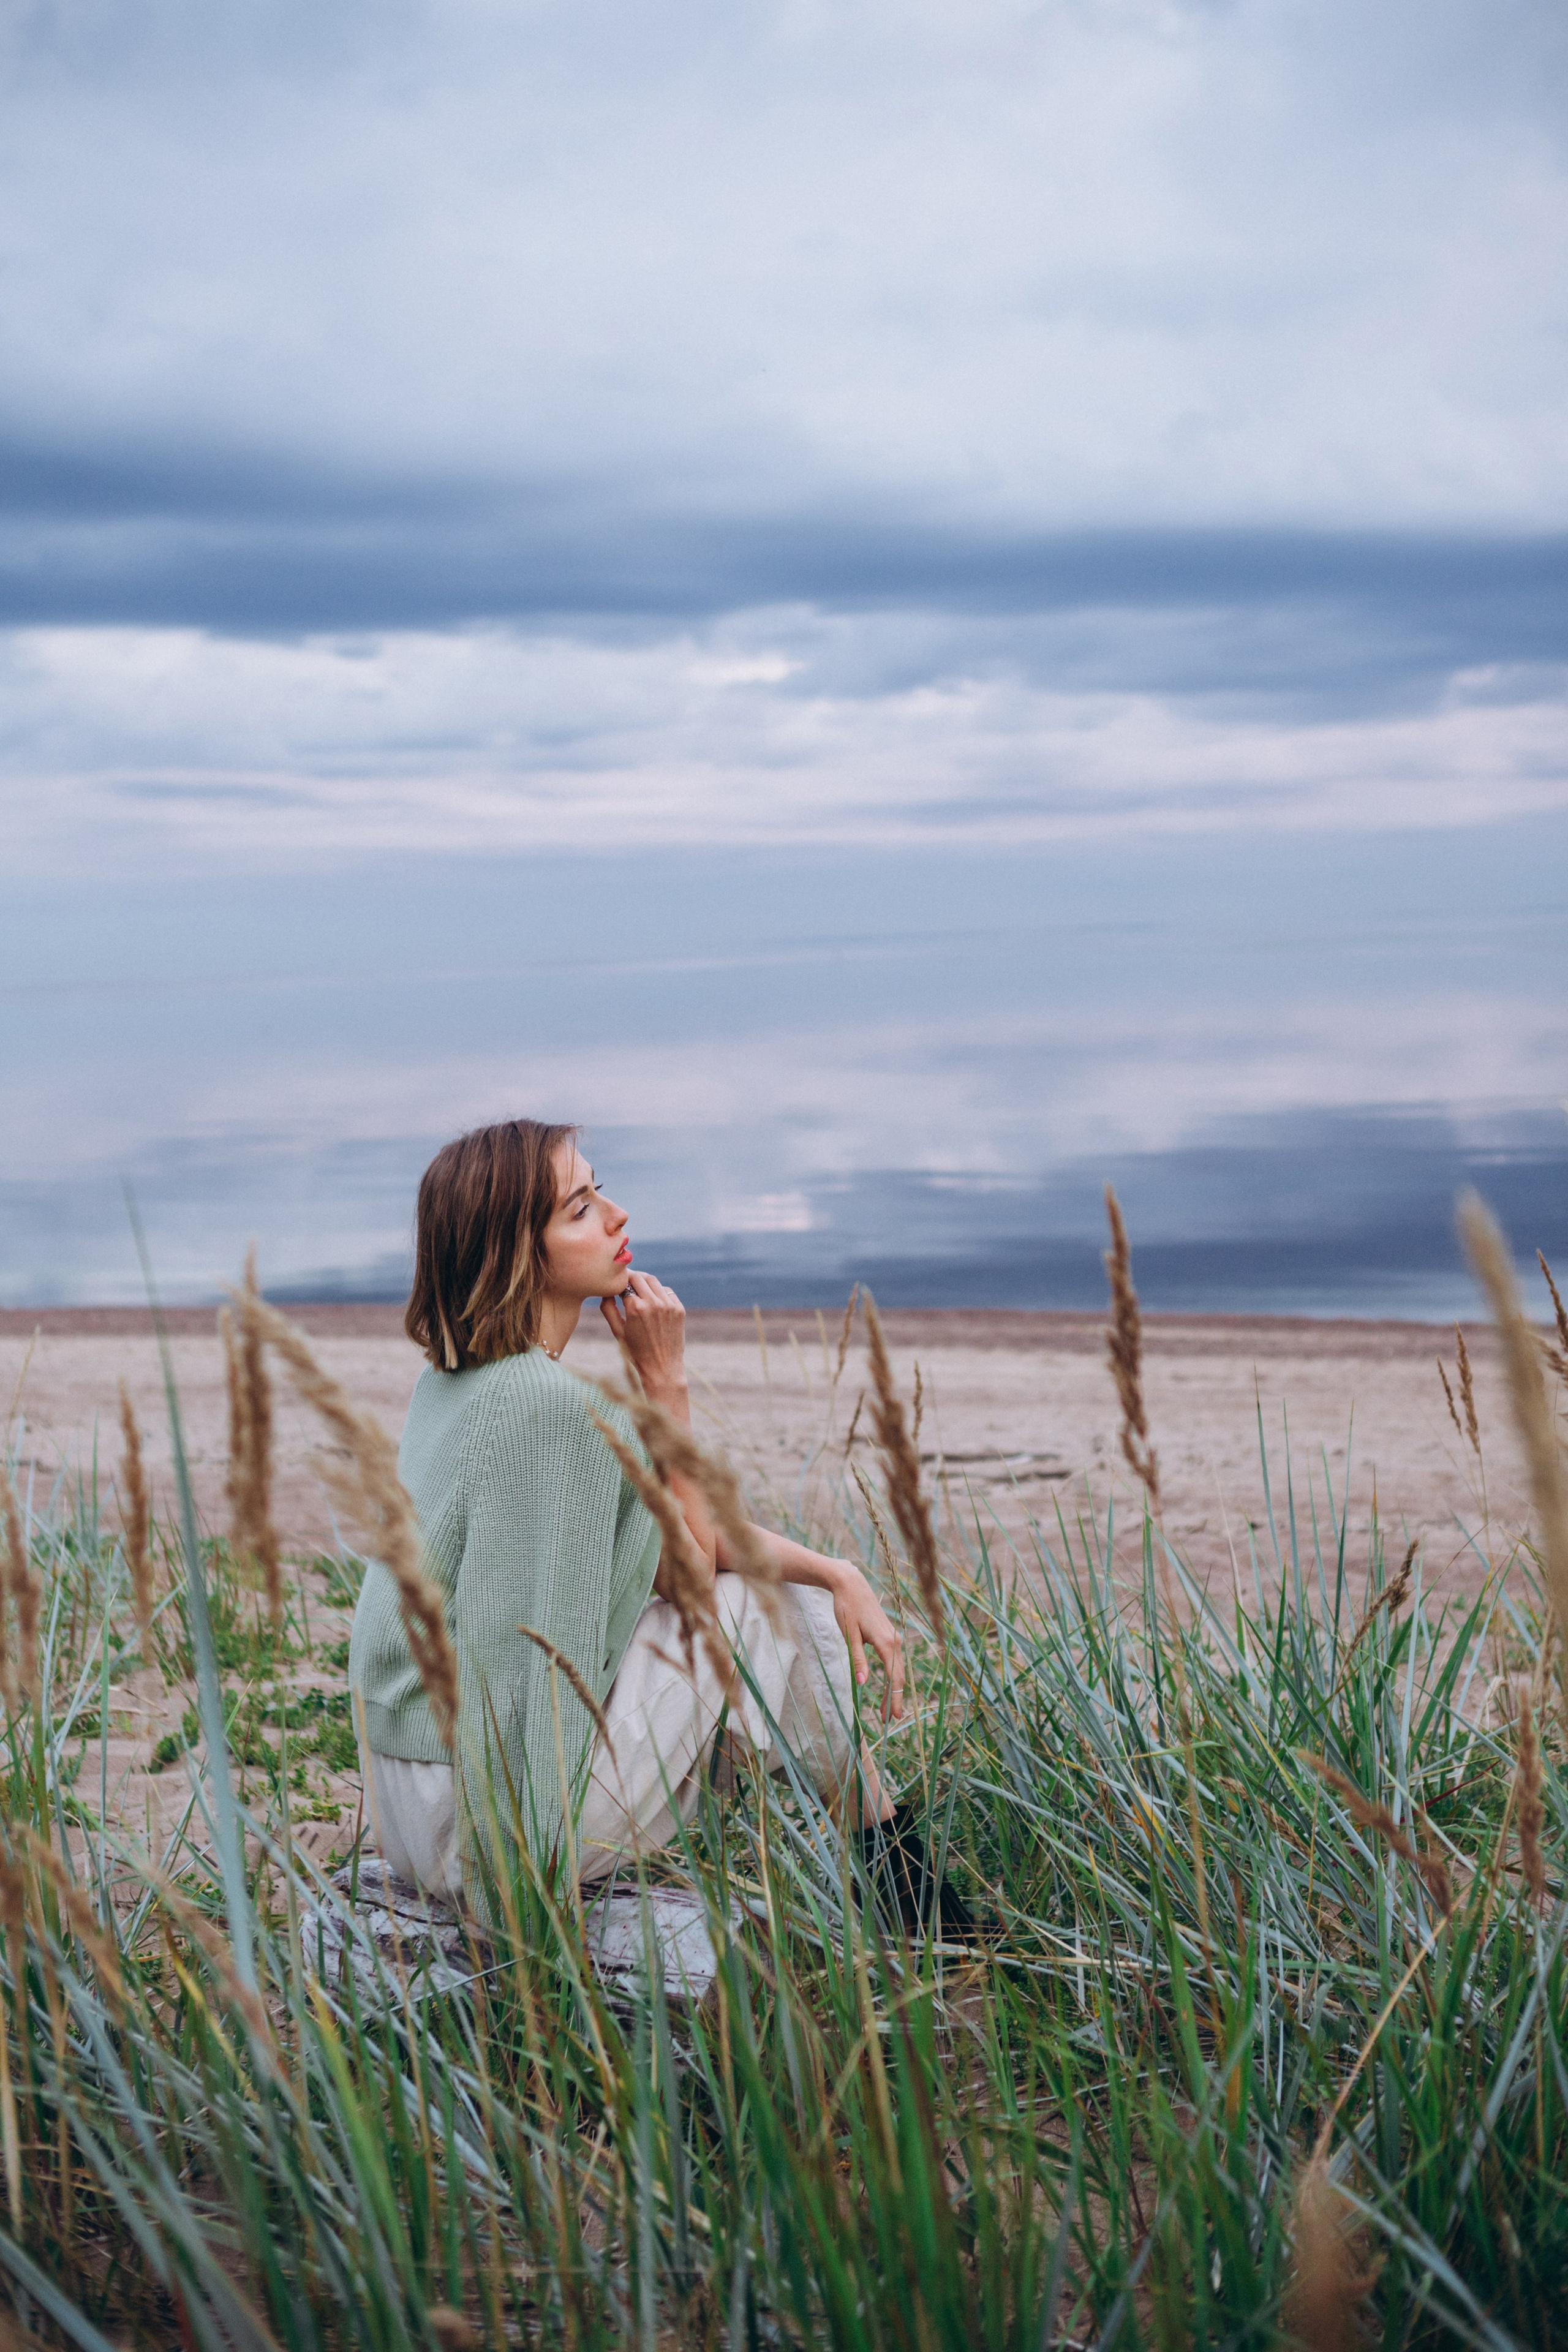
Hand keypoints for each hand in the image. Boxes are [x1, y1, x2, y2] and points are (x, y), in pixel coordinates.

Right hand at [600, 1270, 688, 1402]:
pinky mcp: (679, 1309)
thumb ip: (608, 1308)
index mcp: (635, 1308)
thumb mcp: (617, 1331)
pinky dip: (657, 1291)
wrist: (662, 1367)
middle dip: (629, 1277)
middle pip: (638, 1277)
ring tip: (637, 1286)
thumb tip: (605, 1291)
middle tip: (624, 1280)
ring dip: (643, 1281)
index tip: (614, 1283)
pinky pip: (667, 1291)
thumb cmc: (635, 1352)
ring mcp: (669, 1305)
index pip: (623, 1283)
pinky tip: (652, 1298)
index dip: (617, 1283)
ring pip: (653, 1281)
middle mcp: (653, 1303)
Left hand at [827, 1562, 905, 1721]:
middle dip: (894, 1698)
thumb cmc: (847, 1607)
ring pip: (897, 1669)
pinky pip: (894, 1661)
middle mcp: (894, 1640)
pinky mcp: (888, 1635)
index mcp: (885, 1642)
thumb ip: (858, 1659)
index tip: (892, 1717)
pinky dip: (892, 1676)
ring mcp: (893, 1637)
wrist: (851, 1584)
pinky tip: (887, 1686)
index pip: (894, 1677)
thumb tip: (863, 1683)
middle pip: (898, 1676)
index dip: (893, 1699)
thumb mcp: (849, 1635)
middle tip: (889, 1720)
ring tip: (886, 1709)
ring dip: (892, 1689)